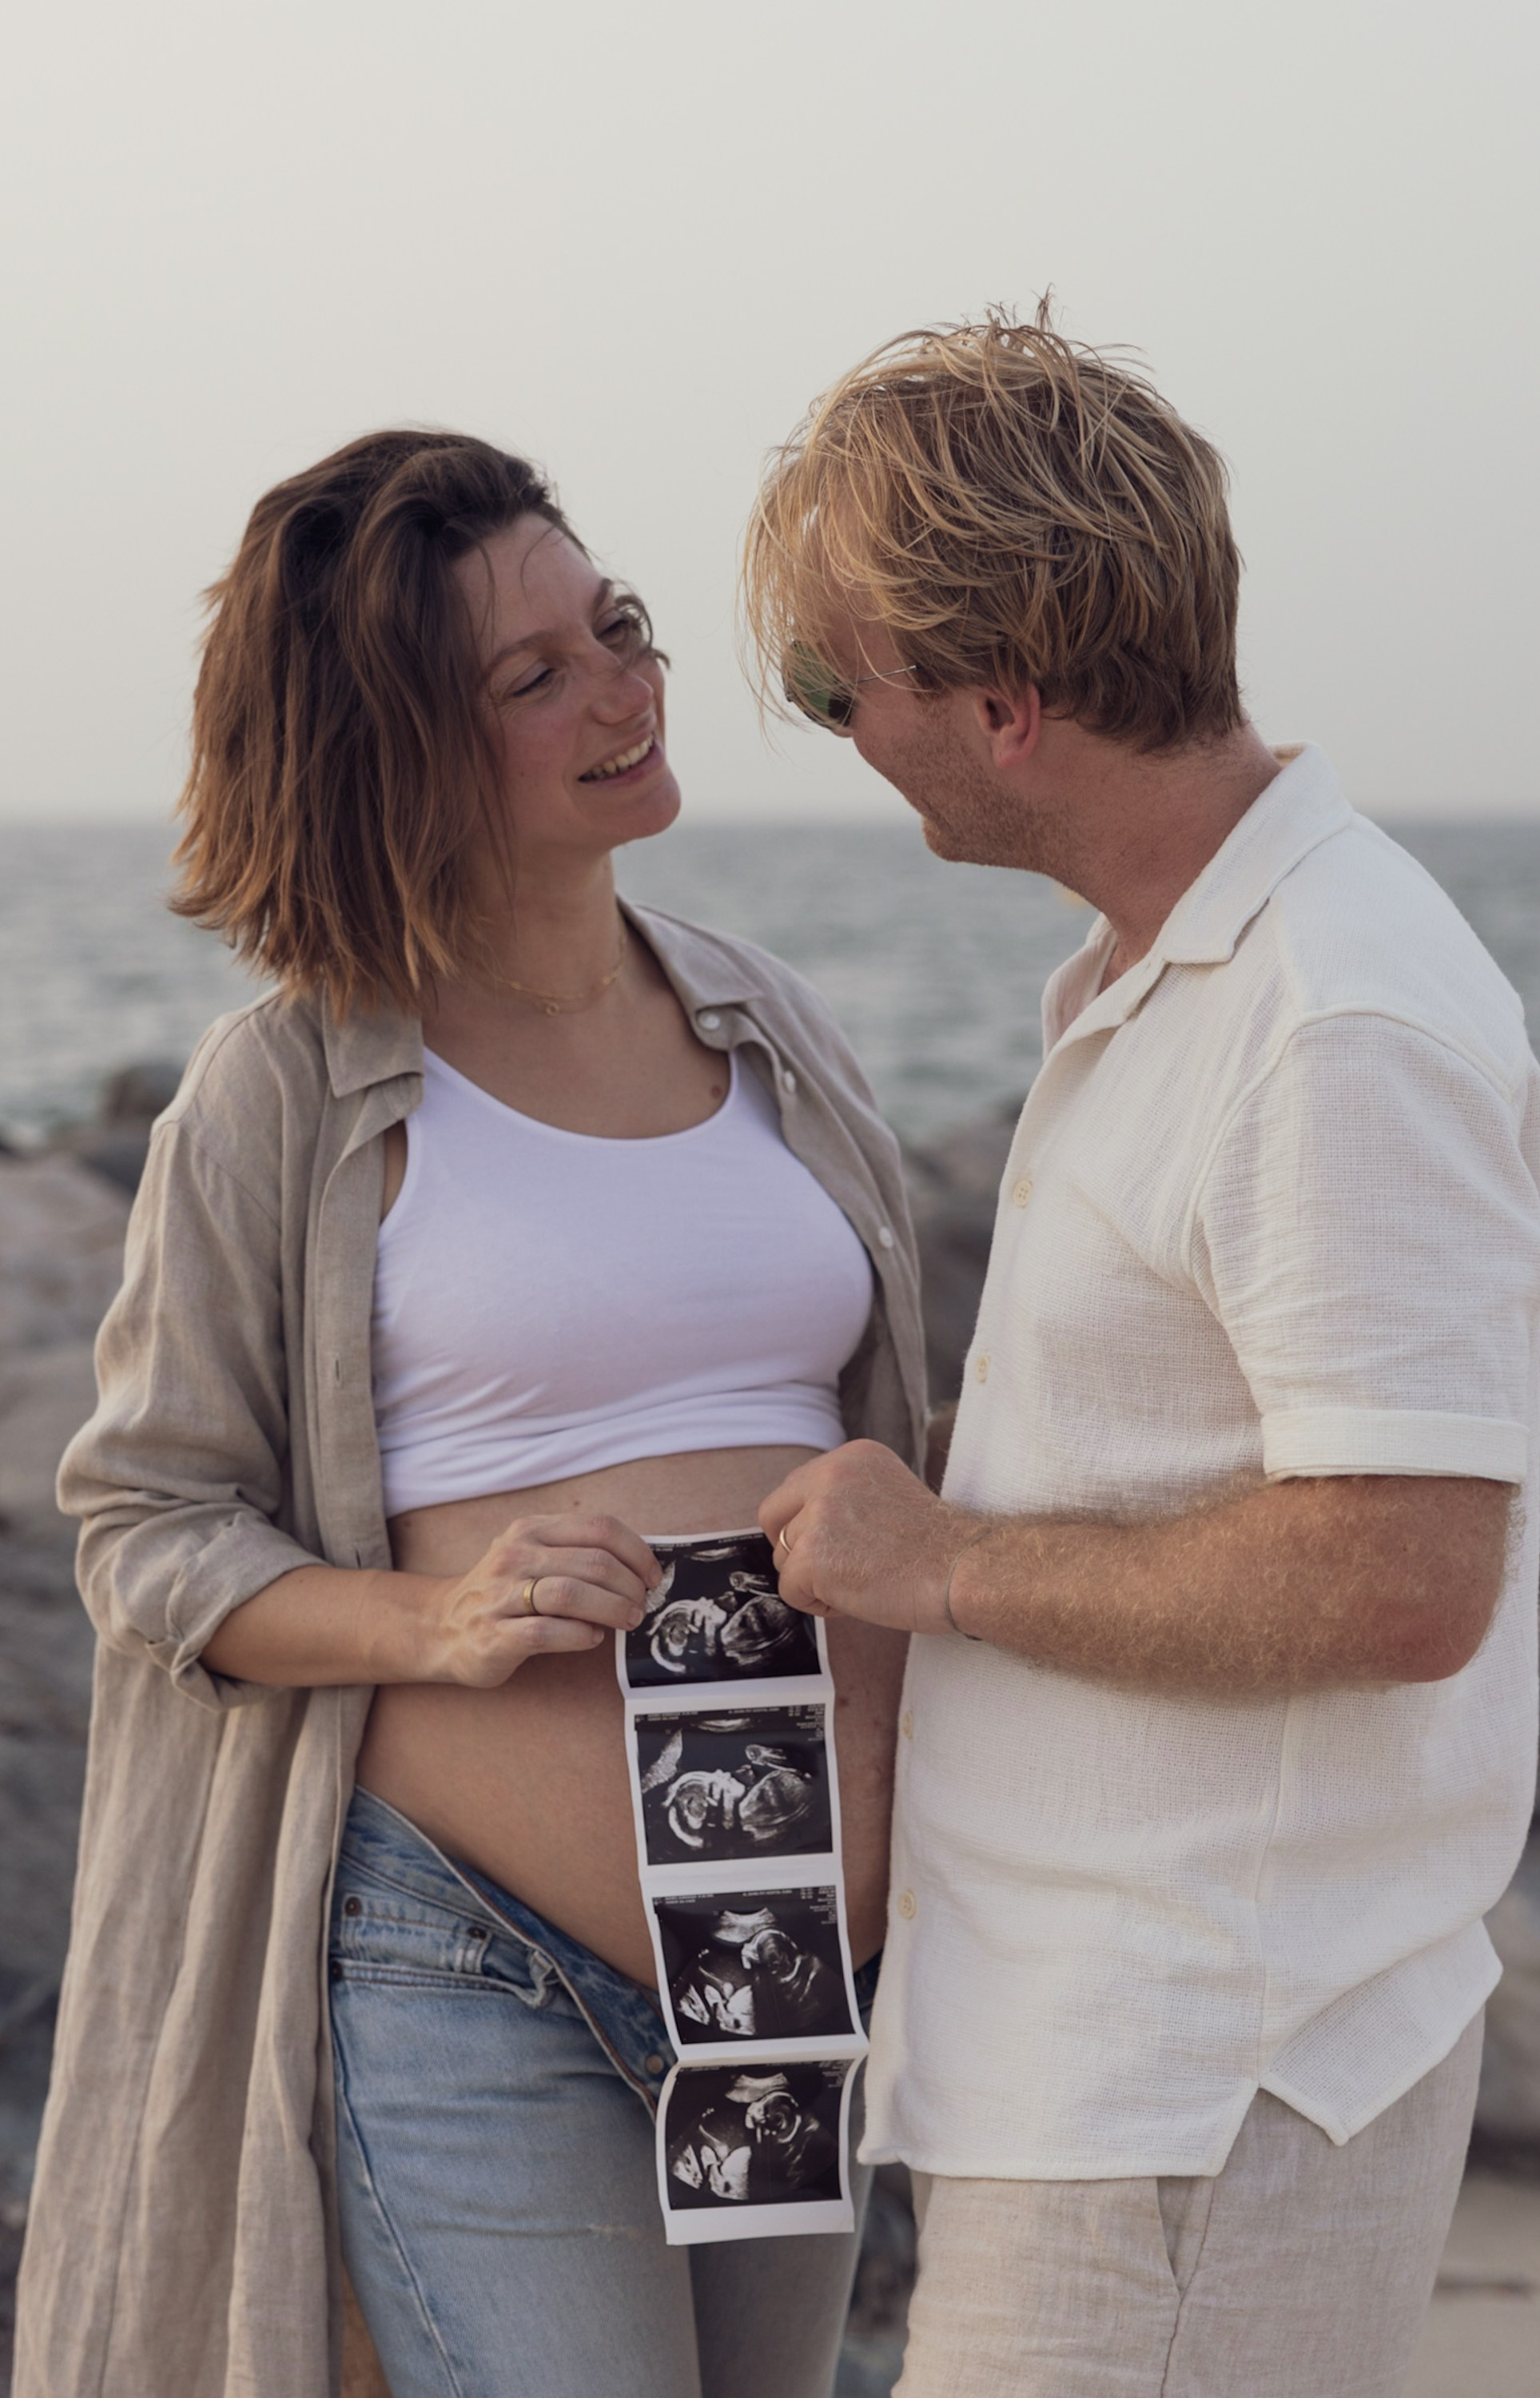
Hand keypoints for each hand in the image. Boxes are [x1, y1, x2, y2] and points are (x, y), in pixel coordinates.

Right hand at [415, 1513, 659, 1686]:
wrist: (443, 1628)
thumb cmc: (503, 1593)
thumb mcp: (534, 1557)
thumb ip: (576, 1554)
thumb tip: (640, 1566)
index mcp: (531, 1530)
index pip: (600, 1528)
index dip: (637, 1552)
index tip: (653, 1576)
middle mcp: (515, 1555)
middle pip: (595, 1563)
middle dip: (630, 1586)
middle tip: (642, 1605)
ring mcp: (501, 1595)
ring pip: (573, 1594)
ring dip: (613, 1610)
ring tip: (628, 1621)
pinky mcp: (495, 1635)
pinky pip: (549, 1631)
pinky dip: (581, 1635)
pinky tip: (591, 1638)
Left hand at [759, 1441, 981, 1636]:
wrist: (964, 1570)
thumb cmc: (937, 1548)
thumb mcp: (886, 1495)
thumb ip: (845, 1499)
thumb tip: (803, 1527)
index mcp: (850, 1457)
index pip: (795, 1488)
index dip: (805, 1524)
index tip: (834, 1545)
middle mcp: (830, 1474)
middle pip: (774, 1515)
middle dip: (794, 1548)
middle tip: (831, 1569)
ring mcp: (818, 1514)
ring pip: (783, 1557)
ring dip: (813, 1580)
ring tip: (859, 1583)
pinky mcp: (812, 1555)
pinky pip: (790, 1590)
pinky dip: (818, 1605)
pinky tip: (856, 1598)